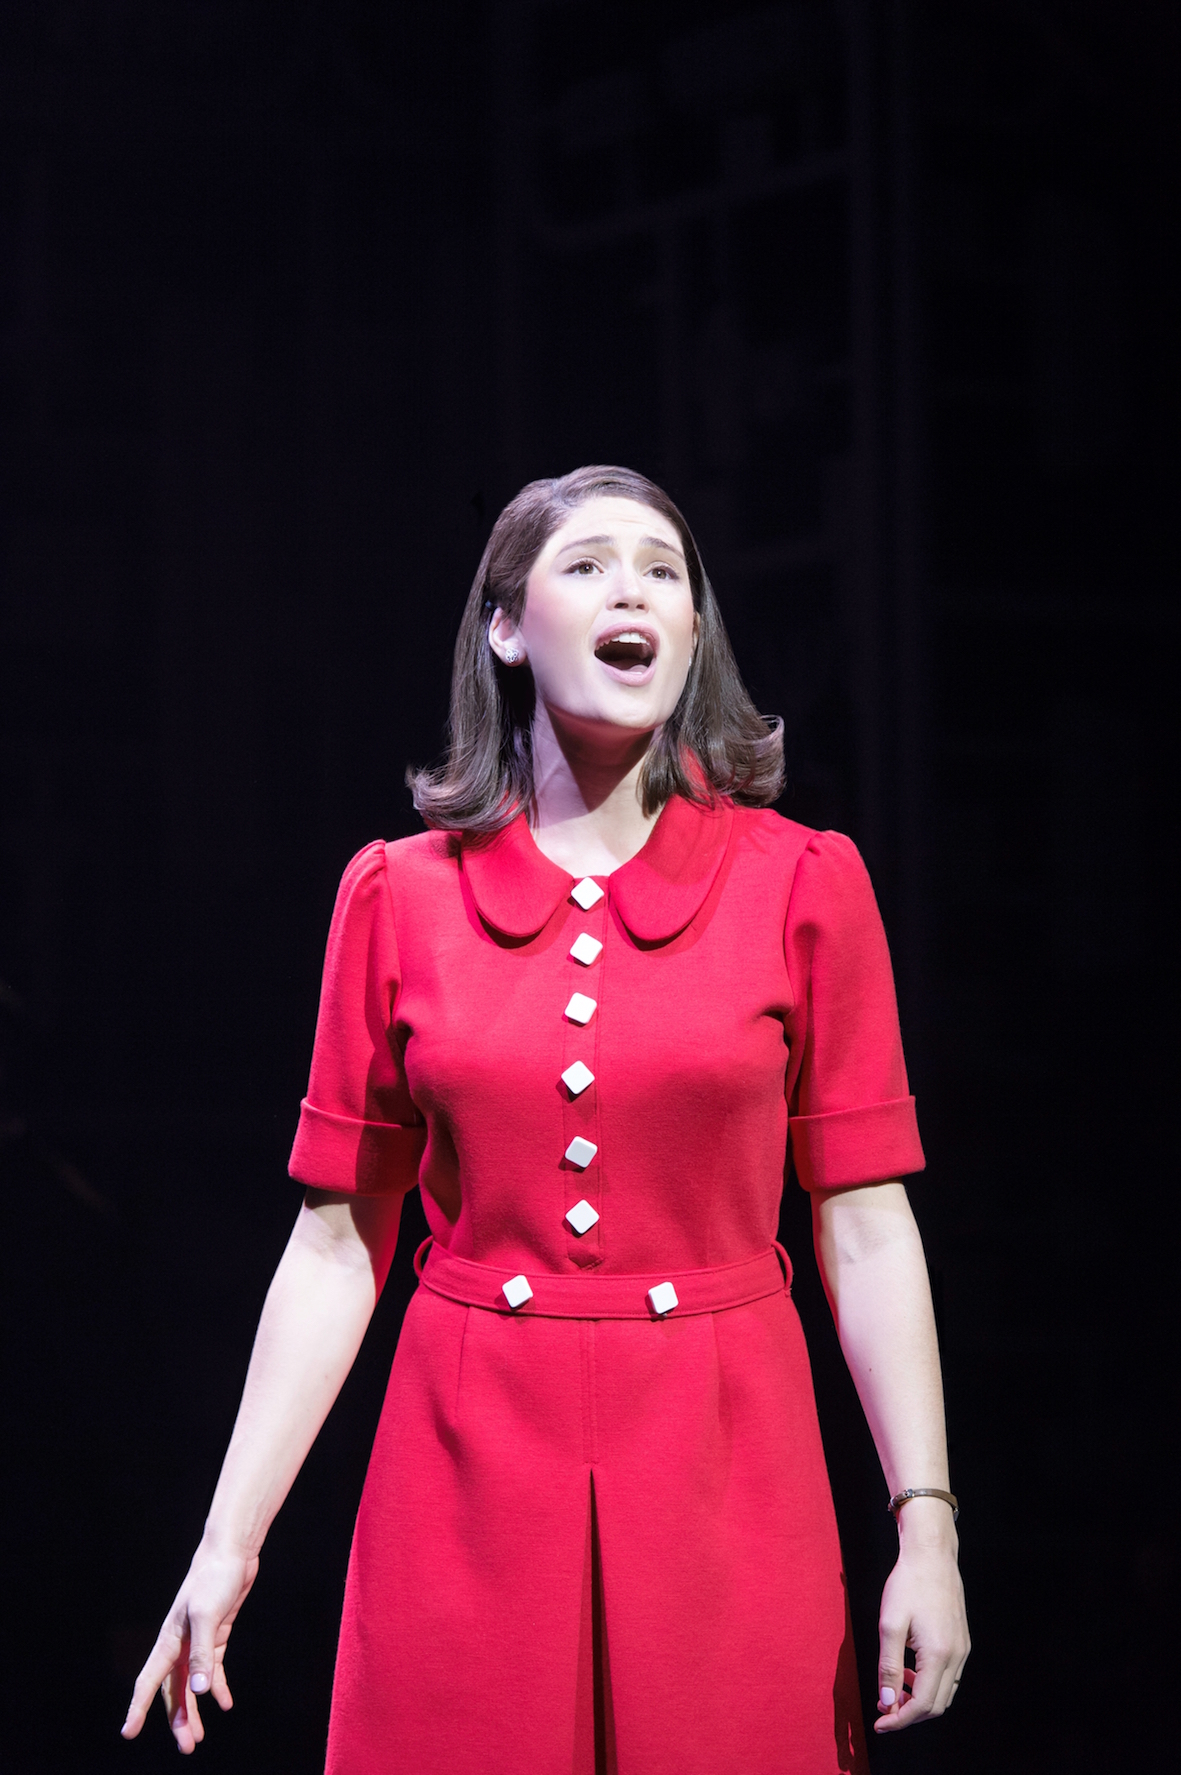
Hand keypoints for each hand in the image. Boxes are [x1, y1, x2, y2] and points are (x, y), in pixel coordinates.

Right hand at [121, 1540, 259, 1752]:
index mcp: (169, 1641)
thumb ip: (202, 1652)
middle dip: (178, 1720)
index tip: (129, 1732)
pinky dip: (217, 1687)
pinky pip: (212, 1669)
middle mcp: (179, 1645)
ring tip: (199, 1738)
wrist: (231, 1552)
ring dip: (195, 1710)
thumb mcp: (208, 1615)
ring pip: (191, 1684)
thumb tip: (198, 1691)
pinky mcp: (215, 1635)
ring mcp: (197, 1641)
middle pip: (174, 1690)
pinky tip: (225, 1703)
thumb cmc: (214, 1579)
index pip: (149, 1681)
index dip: (139, 1707)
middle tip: (187, 1747)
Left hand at [874, 1526, 969, 1732]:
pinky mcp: (962, 1641)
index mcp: (939, 1654)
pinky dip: (929, 1683)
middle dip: (909, 1714)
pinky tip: (909, 1670)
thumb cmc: (908, 1584)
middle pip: (937, 1705)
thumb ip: (889, 1667)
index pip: (923, 1705)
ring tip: (894, 1689)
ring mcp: (962, 1649)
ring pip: (944, 1692)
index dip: (900, 1720)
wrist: (932, 1554)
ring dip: (920, 1699)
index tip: (879, 1724)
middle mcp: (957, 1656)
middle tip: (884, 1709)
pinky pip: (948, 1676)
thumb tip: (888, 1702)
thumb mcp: (890, 1624)